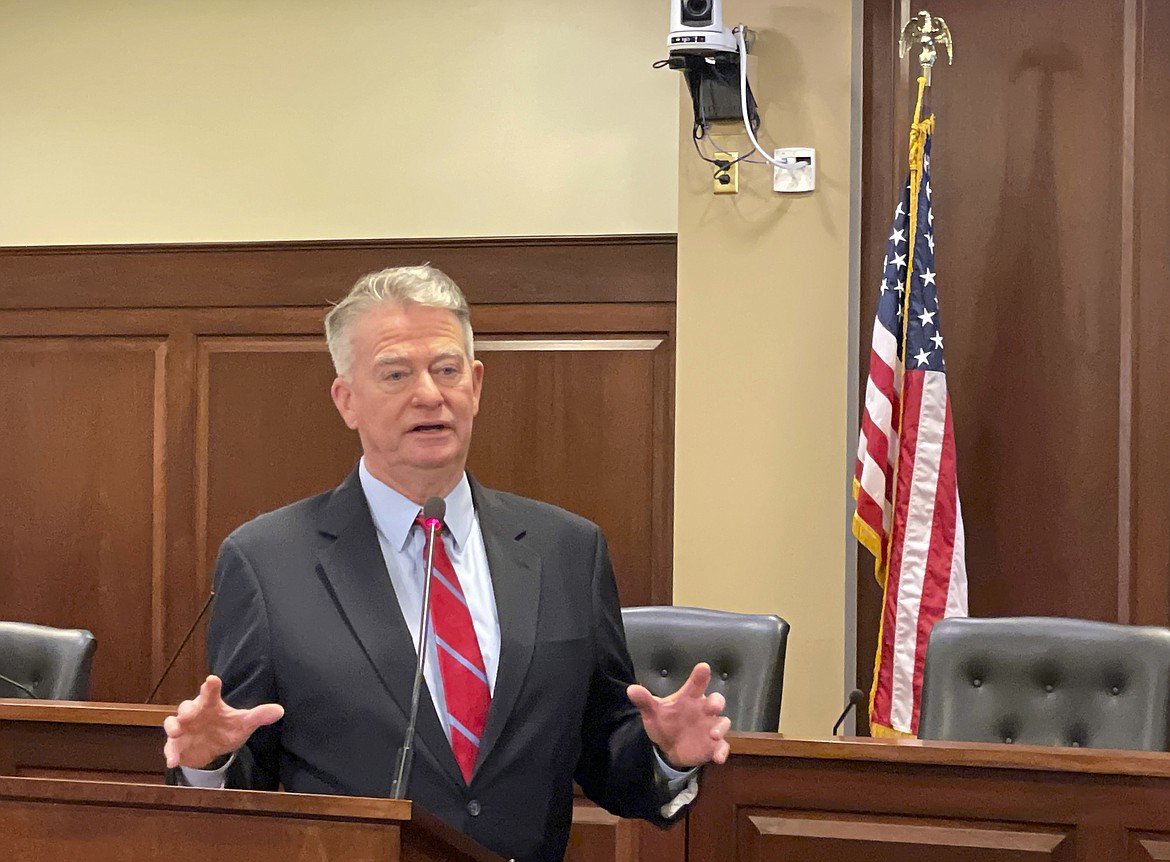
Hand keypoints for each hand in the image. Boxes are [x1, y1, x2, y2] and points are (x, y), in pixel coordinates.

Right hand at [162, 675, 283, 768]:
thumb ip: (259, 716)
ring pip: (172, 723)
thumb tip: (280, 710)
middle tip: (188, 713)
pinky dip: (170, 753)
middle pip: (186, 706)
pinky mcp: (176, 745)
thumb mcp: (243, 723)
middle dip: (186, 709)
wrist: (213, 749)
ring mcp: (183, 729)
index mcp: (211, 704)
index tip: (212, 680)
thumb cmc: (226, 728)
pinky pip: (170, 747)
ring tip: (176, 732)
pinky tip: (172, 762)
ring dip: (172, 726)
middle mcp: (194, 713)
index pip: (210, 692)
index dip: (211, 686)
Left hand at [626, 662, 730, 768]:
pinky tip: (718, 757)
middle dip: (717, 702)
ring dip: (720, 728)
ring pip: (723, 723)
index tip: (703, 668)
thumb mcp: (653, 712)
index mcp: (689, 698)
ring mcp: (711, 727)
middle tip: (713, 706)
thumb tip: (631, 689)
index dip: (700, 676)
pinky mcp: (714, 745)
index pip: (696, 684)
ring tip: (712, 735)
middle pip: (716, 701)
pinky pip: (722, 746)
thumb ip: (644, 700)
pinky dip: (722, 751)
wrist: (669, 746)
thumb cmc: (665, 721)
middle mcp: (704, 710)